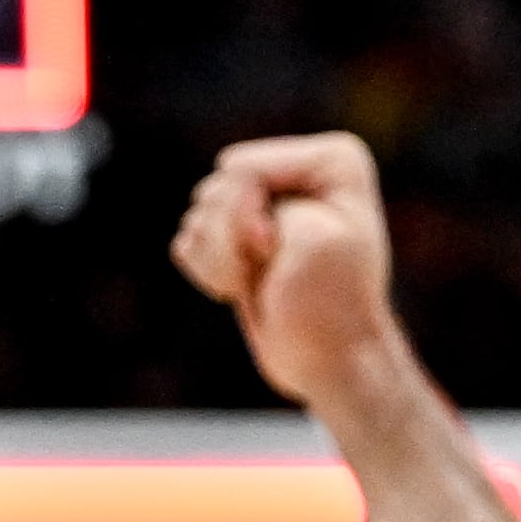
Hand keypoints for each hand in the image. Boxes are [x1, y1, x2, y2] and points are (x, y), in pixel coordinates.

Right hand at [169, 135, 410, 413]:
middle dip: (231, 238)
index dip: (249, 216)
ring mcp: (265, 203)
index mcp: (331, 161)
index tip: (281, 251)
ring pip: (198, 213)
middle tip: (269, 267)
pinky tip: (240, 286)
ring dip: (219, 259)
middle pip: (217, 189)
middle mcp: (298, 172)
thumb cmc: (332, 303)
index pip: (242, 169)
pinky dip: (205, 268)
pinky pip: (189, 238)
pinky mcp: (236, 236)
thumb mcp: (308, 236)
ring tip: (256, 281)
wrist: (330, 360)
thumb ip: (254, 195)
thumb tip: (206, 197)